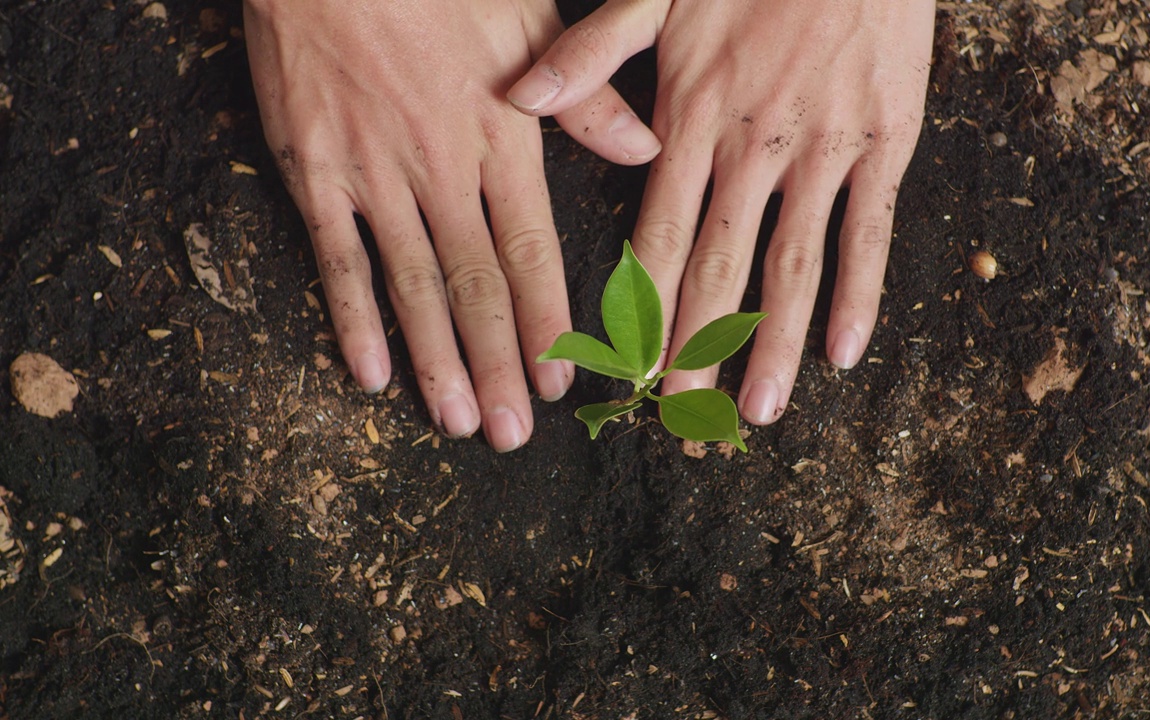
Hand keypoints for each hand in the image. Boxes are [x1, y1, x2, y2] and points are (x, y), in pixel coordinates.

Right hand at [244, 0, 660, 450]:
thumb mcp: (529, 16)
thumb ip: (586, 97)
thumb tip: (648, 148)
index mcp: (503, 138)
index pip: (533, 252)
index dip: (548, 324)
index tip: (562, 382)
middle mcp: (441, 168)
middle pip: (478, 287)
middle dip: (499, 366)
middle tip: (513, 434)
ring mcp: (374, 174)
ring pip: (413, 285)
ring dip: (436, 359)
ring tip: (455, 420)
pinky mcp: (314, 170)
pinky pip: (337, 257)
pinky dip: (352, 316)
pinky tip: (368, 372)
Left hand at [509, 0, 934, 425]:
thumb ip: (592, 51)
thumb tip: (520, 101)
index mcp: (693, 114)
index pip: (659, 232)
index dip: (642, 305)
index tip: (624, 364)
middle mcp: (755, 145)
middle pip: (719, 265)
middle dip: (697, 347)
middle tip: (681, 417)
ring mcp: (824, 148)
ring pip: (793, 263)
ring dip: (772, 342)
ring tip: (757, 410)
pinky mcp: (886, 139)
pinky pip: (870, 230)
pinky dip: (858, 293)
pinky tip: (844, 350)